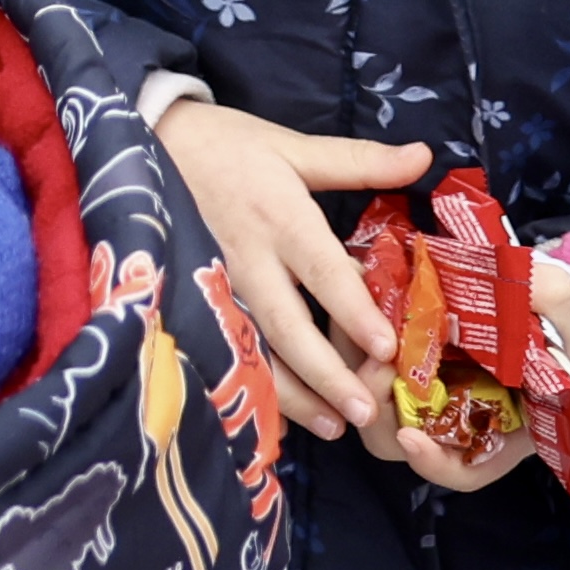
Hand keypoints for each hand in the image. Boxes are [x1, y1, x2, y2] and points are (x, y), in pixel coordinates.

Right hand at [160, 98, 430, 447]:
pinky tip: (279, 418)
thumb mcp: (291, 147)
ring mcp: (216, 283)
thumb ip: (358, 161)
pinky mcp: (196, 297)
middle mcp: (247, 257)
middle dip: (324, 372)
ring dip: (291, 392)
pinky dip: (252, 385)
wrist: (146, 143)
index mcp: (279, 217)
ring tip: (332, 426)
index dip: (352, 310)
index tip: (384, 348)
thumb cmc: (226, 146)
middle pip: (286, 324)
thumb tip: (424, 155)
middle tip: (363, 411)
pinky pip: (226, 347)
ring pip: (253, 347)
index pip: (321, 271)